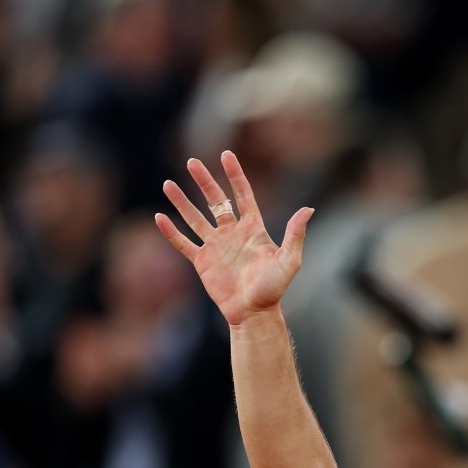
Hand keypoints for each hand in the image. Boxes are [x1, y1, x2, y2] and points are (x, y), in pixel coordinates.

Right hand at [156, 152, 313, 326]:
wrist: (254, 312)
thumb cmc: (274, 287)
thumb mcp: (289, 260)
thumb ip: (295, 234)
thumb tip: (308, 209)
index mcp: (253, 228)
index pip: (243, 194)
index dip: (235, 175)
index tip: (226, 155)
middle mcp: (232, 233)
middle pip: (216, 200)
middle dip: (204, 181)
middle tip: (192, 161)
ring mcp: (216, 246)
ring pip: (195, 218)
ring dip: (182, 202)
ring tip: (168, 184)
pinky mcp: (203, 261)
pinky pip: (184, 243)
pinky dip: (171, 232)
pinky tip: (159, 217)